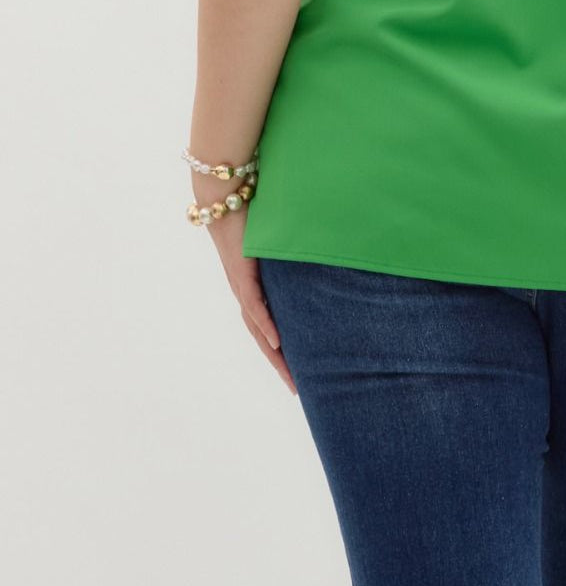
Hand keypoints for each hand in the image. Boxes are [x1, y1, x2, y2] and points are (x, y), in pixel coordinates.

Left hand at [206, 208, 297, 395]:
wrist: (225, 197)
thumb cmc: (252, 213)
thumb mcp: (279, 239)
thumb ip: (294, 250)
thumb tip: (320, 249)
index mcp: (253, 287)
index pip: (267, 326)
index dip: (281, 350)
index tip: (296, 370)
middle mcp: (246, 292)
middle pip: (262, 337)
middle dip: (279, 364)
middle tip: (296, 388)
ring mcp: (242, 286)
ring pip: (258, 329)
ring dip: (273, 354)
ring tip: (289, 375)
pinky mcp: (242, 275)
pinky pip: (255, 306)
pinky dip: (266, 325)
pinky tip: (278, 342)